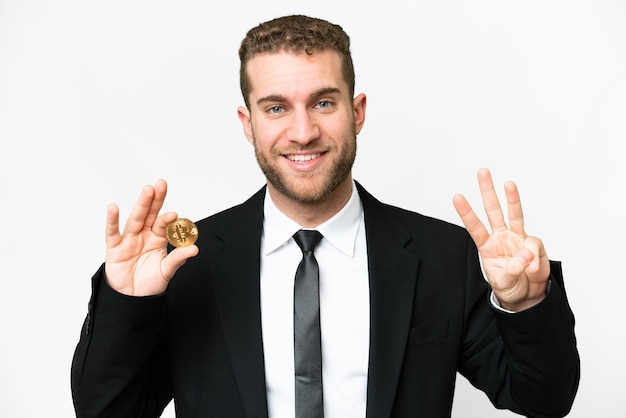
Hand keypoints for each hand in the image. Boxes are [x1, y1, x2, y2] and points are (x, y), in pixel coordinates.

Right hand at [104, 179, 198, 295]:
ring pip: (135, 219)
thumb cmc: (149, 284)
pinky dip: (112, 220)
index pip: (163, 224)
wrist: (132, 299)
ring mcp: (129, 239)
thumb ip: (178, 259)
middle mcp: (144, 235)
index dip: (168, 218)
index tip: (174, 214)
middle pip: (149, 214)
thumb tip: (195, 249)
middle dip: (155, 199)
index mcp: (157, 239)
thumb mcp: (166, 271)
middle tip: (161, 185)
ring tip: (147, 191)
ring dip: (141, 204)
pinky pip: (113, 232)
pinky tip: (113, 208)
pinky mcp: (115, 248)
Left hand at [453, 168, 549, 310]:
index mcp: (487, 246)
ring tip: (508, 184)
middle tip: (482, 172)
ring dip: (512, 198)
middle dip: (487, 191)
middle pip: (493, 210)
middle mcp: (501, 237)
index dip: (466, 212)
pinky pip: (534, 246)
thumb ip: (513, 269)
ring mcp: (518, 238)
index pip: (475, 227)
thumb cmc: (510, 286)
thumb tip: (525, 255)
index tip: (457, 197)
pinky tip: (532, 269)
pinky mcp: (534, 244)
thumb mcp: (504, 282)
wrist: (528, 295)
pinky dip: (533, 259)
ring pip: (514, 214)